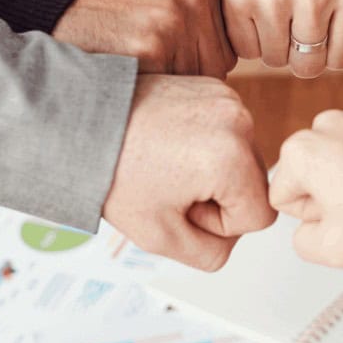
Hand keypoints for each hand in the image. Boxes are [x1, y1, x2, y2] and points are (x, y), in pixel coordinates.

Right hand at [51, 0, 234, 78]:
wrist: (60, 18)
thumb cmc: (119, 24)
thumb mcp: (168, 3)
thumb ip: (206, 21)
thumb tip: (256, 53)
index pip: (230, 44)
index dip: (197, 59)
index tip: (164, 47)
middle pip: (222, 64)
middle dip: (190, 73)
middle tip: (149, 57)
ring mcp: (174, 16)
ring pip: (203, 79)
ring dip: (174, 84)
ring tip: (139, 60)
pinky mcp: (154, 43)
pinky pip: (176, 88)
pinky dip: (154, 90)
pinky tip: (131, 68)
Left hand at [102, 75, 276, 270]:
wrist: (83, 123)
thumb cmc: (114, 171)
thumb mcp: (161, 237)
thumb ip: (211, 254)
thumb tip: (228, 237)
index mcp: (232, 157)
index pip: (259, 216)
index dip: (220, 224)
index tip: (181, 206)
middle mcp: (238, 120)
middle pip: (252, 184)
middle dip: (216, 195)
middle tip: (169, 185)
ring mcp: (227, 98)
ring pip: (240, 159)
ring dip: (211, 170)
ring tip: (167, 163)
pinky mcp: (214, 87)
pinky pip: (226, 133)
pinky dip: (203, 144)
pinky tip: (169, 144)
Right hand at [200, 0, 342, 77]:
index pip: (342, 60)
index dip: (325, 50)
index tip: (315, 27)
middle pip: (309, 66)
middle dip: (296, 54)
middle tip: (288, 24)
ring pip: (274, 60)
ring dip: (268, 44)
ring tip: (268, 9)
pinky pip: (245, 50)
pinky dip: (243, 36)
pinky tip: (248, 6)